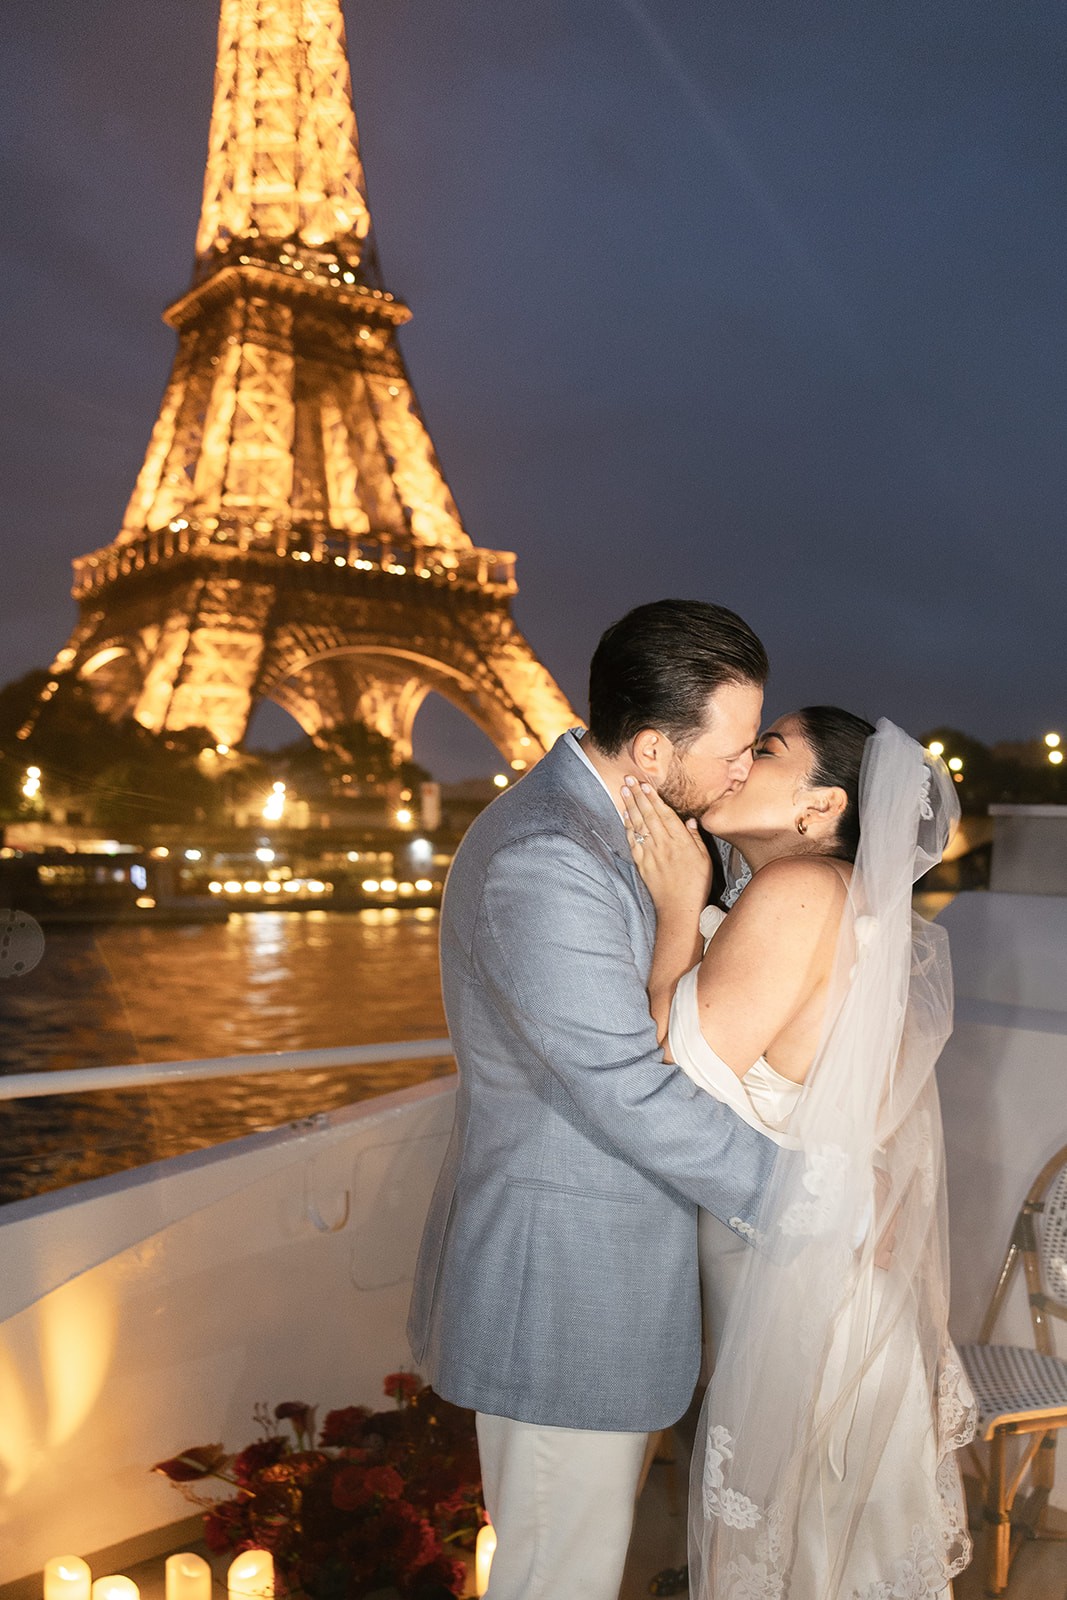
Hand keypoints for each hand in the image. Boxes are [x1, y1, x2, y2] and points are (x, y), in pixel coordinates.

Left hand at [621, 777, 712, 918]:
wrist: (680, 909)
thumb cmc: (696, 884)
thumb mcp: (704, 859)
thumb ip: (695, 838)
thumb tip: (690, 820)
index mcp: (680, 841)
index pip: (665, 814)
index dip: (654, 798)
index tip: (646, 784)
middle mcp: (664, 845)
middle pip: (648, 815)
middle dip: (638, 795)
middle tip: (629, 778)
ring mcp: (650, 854)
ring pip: (638, 825)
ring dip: (630, 806)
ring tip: (623, 790)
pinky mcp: (641, 864)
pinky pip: (632, 841)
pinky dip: (627, 827)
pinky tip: (624, 815)